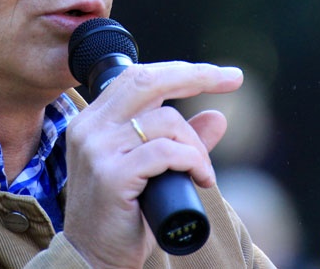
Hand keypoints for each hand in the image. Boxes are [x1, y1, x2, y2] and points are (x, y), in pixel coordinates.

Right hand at [62, 61, 242, 268]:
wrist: (94, 259)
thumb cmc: (123, 217)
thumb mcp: (152, 172)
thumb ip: (180, 143)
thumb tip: (219, 116)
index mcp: (92, 121)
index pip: (136, 78)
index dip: (181, 70)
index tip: (222, 74)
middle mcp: (89, 128)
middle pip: (147, 81)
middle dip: (195, 75)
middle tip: (231, 79)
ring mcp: (97, 150)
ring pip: (164, 121)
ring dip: (196, 145)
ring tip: (202, 171)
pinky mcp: (111, 175)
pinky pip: (165, 152)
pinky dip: (193, 161)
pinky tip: (201, 179)